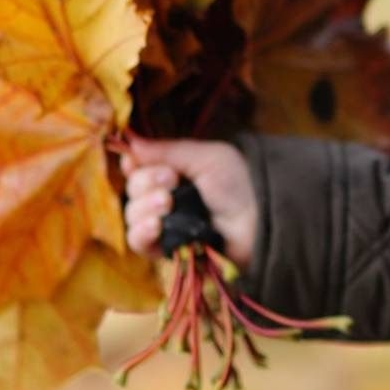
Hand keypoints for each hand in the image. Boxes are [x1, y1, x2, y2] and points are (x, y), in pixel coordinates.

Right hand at [120, 136, 257, 262]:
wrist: (260, 219)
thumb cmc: (240, 183)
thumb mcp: (206, 157)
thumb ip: (167, 150)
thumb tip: (129, 140)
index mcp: (175, 172)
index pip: (138, 168)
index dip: (132, 164)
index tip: (134, 162)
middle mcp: (166, 197)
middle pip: (133, 189)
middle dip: (146, 182)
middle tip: (172, 181)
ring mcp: (167, 225)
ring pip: (133, 215)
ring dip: (145, 206)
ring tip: (168, 203)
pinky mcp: (169, 249)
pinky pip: (139, 243)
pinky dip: (141, 233)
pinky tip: (155, 226)